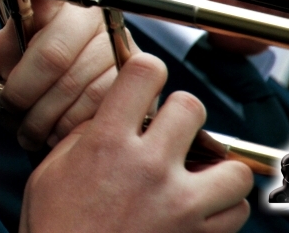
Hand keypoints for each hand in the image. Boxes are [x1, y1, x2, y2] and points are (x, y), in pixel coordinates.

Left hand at [0, 0, 124, 148]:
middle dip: (23, 88)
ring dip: (41, 111)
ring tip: (32, 114)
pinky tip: (56, 124)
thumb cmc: (22, 81)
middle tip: (12, 99)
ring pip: (71, 83)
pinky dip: (64, 124)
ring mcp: (113, 39)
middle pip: (52, 51)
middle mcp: (84, 11)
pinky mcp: (132, 71)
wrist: (62, 122)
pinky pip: (93, 102)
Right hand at [20, 53, 251, 232]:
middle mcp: (149, 167)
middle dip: (182, 115)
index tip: (145, 83)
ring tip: (195, 175)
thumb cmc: (54, 229)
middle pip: (192, 108)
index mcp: (108, 143)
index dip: (147, 72)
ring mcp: (180, 205)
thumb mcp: (50, 171)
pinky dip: (224, 207)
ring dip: (216, 168)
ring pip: (232, 167)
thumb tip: (109, 116)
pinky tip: (199, 207)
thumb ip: (83, 136)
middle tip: (170, 131)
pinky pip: (237, 212)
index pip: (145, 73)